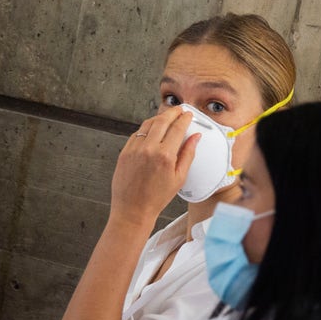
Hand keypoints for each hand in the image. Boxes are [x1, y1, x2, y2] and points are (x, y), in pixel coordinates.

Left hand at [108, 107, 198, 228]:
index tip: (188, 115)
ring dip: (159, 117)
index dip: (184, 118)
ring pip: (148, 124)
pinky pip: (137, 133)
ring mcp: (134, 149)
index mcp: (165, 156)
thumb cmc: (157, 197)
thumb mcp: (179, 178)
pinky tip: (152, 130)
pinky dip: (146, 128)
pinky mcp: (124, 152)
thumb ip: (188, 154)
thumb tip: (196, 138)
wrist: (133, 209)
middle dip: (173, 112)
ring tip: (166, 117)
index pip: (177, 128)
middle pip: (162, 120)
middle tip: (179, 110)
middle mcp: (149, 149)